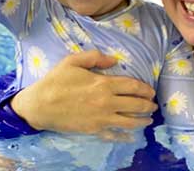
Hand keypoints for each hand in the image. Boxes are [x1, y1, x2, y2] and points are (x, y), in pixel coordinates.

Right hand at [11, 50, 158, 133]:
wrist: (40, 105)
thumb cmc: (55, 81)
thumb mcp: (72, 61)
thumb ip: (95, 57)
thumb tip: (114, 60)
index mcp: (103, 83)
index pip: (132, 86)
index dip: (145, 89)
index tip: (151, 91)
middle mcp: (107, 102)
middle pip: (136, 105)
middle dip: (148, 105)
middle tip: (153, 105)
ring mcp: (102, 118)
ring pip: (130, 122)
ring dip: (142, 121)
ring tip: (148, 120)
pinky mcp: (94, 130)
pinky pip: (114, 135)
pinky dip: (126, 136)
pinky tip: (132, 136)